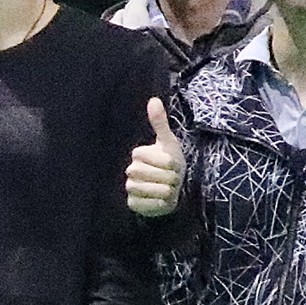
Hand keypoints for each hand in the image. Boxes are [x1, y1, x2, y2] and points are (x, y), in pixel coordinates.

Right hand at [125, 97, 186, 218]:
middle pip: (146, 173)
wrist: (174, 188)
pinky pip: (148, 205)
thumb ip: (160, 122)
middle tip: (175, 178)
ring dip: (166, 191)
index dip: (165, 161)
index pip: (145, 156)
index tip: (174, 164)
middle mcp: (131, 171)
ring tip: (171, 189)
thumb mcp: (169, 143)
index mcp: (138, 155)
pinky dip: (160, 204)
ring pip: (148, 189)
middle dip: (167, 176)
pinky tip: (164, 201)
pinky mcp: (133, 205)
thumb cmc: (171, 163)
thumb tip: (153, 99)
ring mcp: (130, 188)